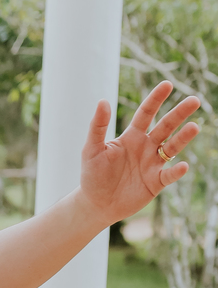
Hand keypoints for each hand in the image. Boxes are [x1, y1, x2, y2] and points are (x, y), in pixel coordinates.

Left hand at [79, 81, 201, 224]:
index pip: (146, 113)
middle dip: (179, 113)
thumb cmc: (92, 175)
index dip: (156, 99)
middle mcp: (146, 147)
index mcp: (131, 136)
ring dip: (183, 138)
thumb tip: (103, 101)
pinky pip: (169, 175)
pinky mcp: (156, 182)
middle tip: (194, 100)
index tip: (167, 84)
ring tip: (195, 126)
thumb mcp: (91, 149)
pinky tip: (182, 166)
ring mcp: (153, 164)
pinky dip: (176, 171)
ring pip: (172, 147)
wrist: (96, 204)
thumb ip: (97, 126)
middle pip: (166, 126)